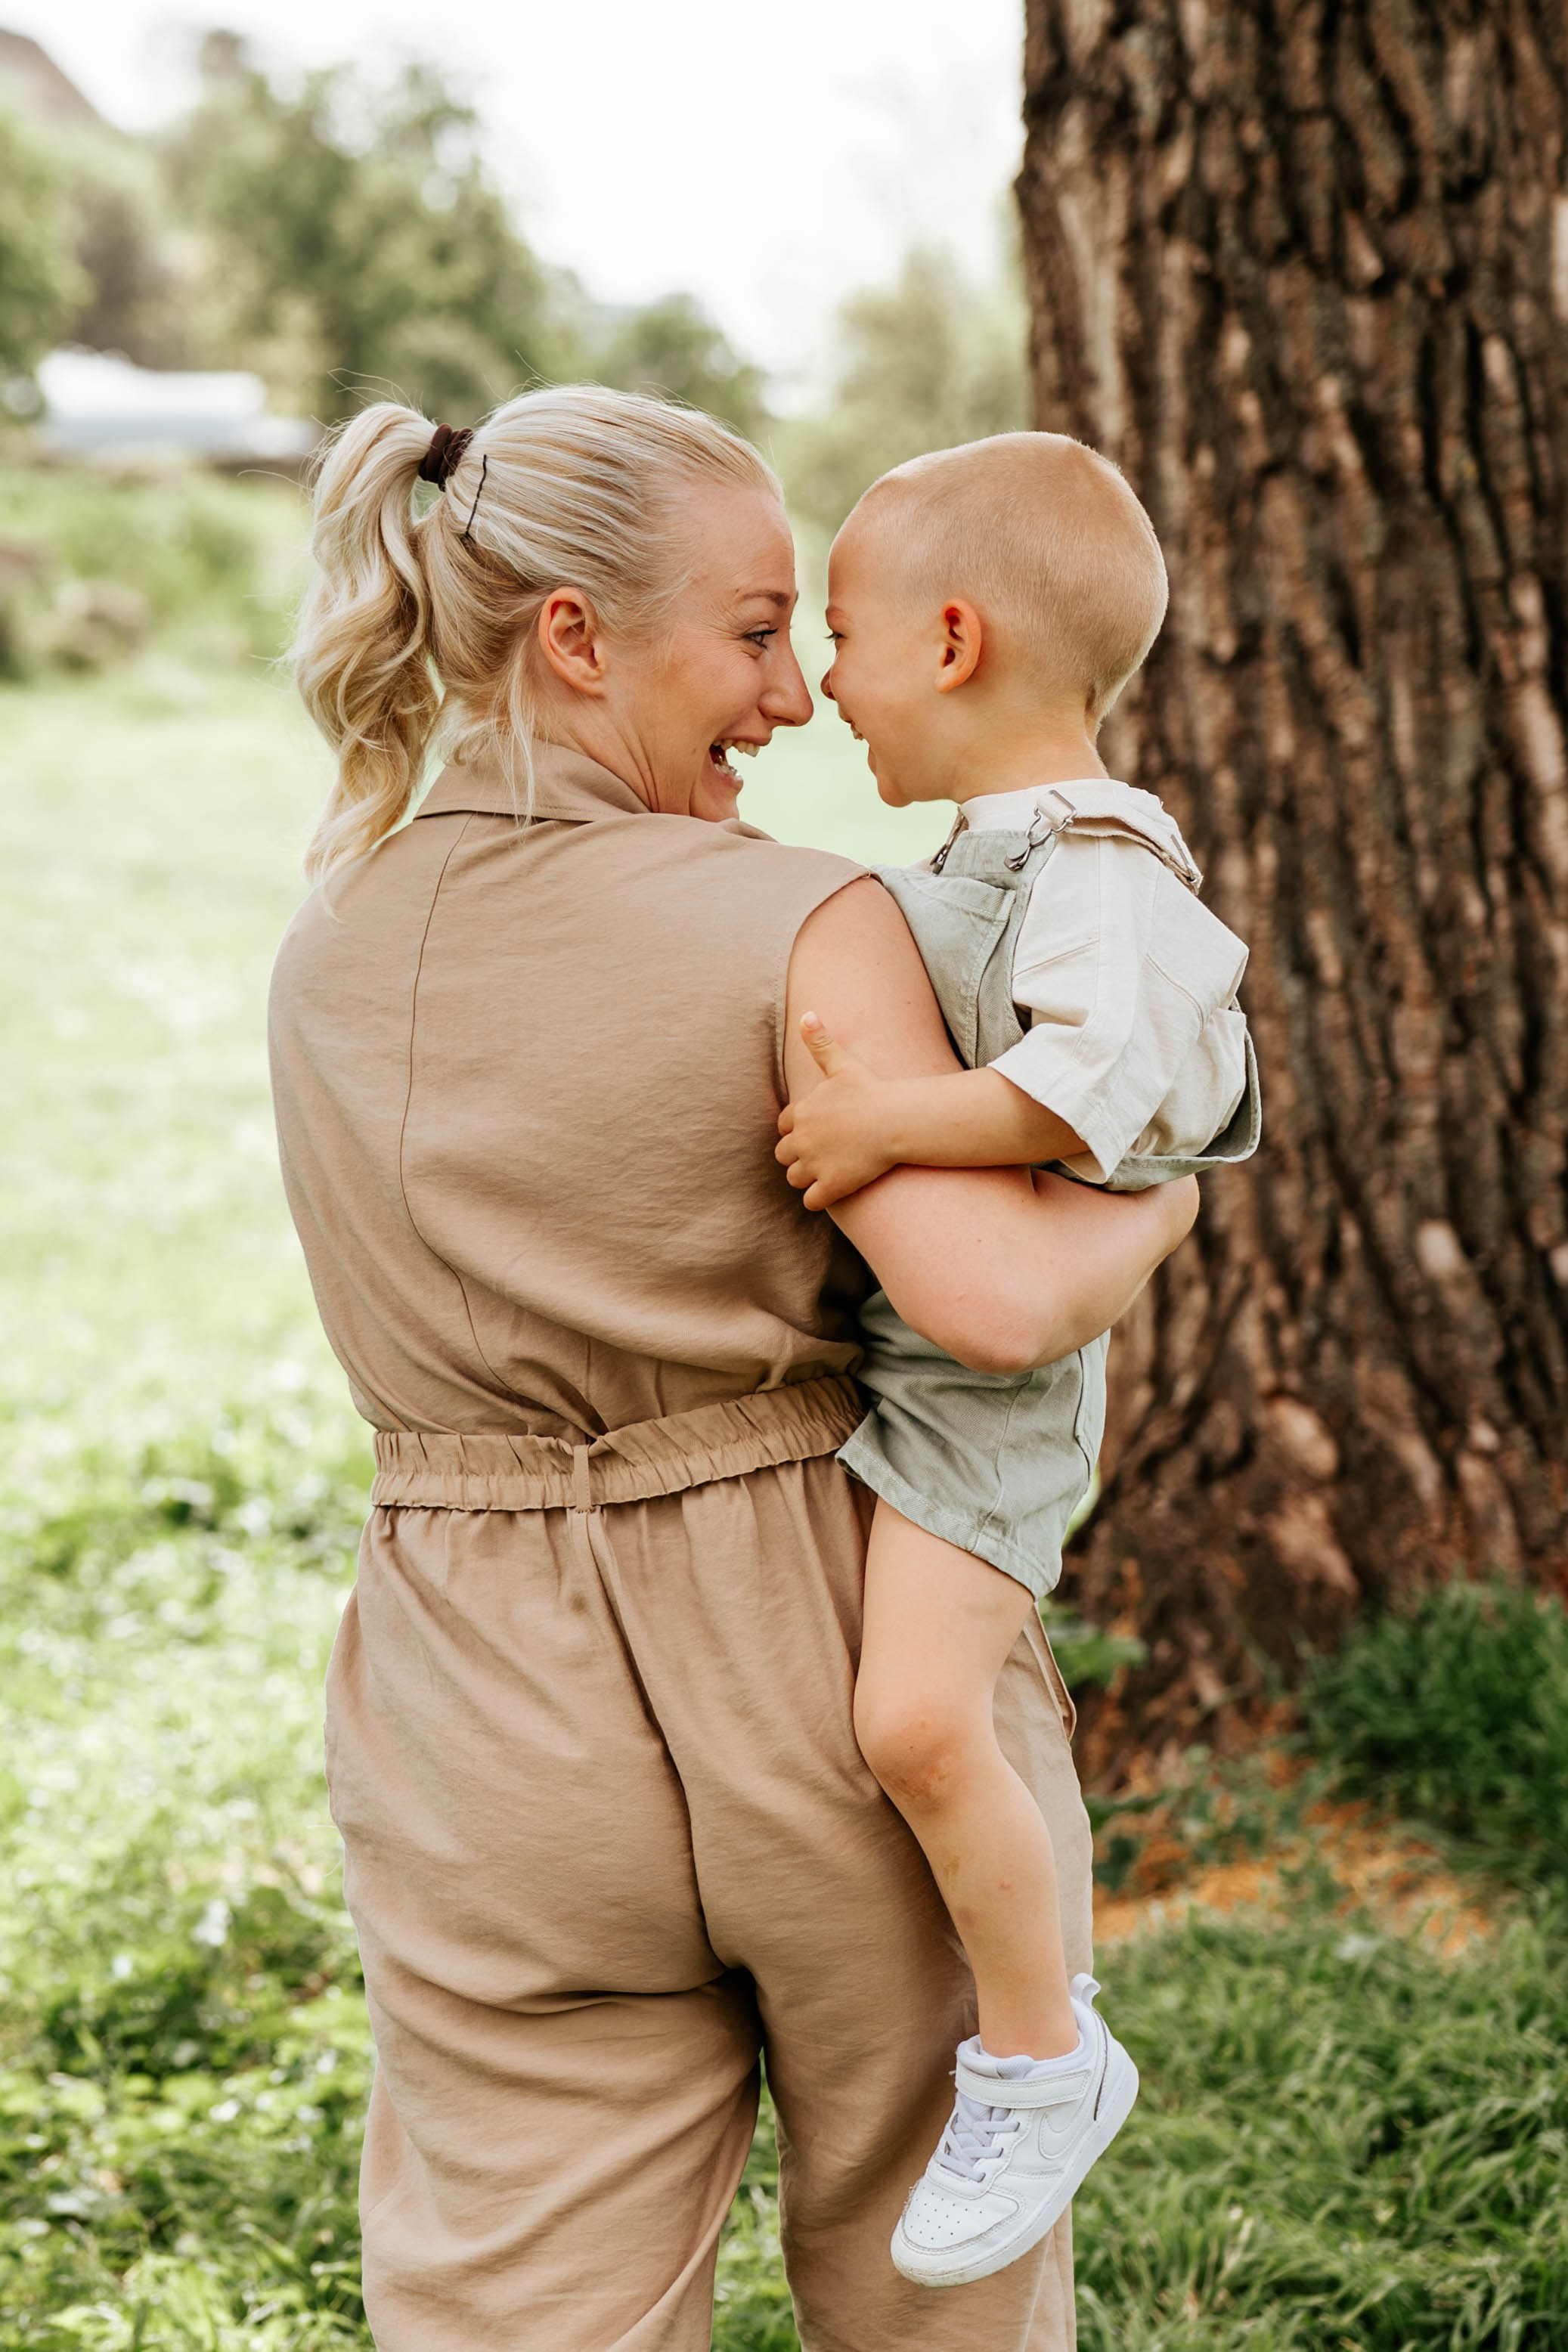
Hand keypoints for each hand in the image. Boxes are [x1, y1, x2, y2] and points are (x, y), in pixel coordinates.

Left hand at [776, 1014, 901, 1208]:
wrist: (896, 1119)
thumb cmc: (872, 1090)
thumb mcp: (843, 1063)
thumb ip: (820, 1042)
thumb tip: (806, 1014)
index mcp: (801, 1112)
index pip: (783, 1127)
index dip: (797, 1130)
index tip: (817, 1131)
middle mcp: (802, 1139)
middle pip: (783, 1155)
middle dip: (797, 1156)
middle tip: (822, 1154)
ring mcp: (815, 1164)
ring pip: (794, 1178)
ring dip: (806, 1178)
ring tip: (826, 1172)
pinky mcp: (832, 1185)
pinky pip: (810, 1201)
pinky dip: (817, 1198)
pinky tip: (833, 1190)